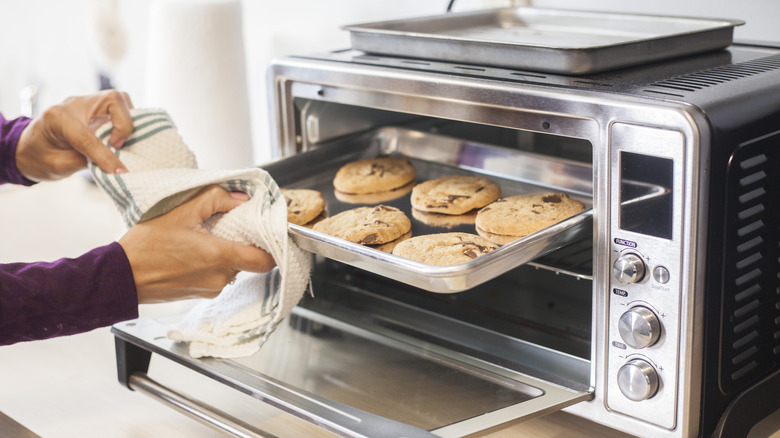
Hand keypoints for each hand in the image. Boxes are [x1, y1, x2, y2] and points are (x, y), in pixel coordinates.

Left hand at [15, 90, 133, 180]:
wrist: (29, 148)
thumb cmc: (39, 157)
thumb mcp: (59, 166)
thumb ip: (87, 162)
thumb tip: (116, 166)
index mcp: (57, 118)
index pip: (88, 135)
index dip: (105, 156)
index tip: (120, 172)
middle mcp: (74, 104)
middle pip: (112, 100)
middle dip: (124, 124)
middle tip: (118, 146)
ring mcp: (86, 103)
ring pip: (119, 99)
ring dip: (127, 120)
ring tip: (120, 141)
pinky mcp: (96, 108)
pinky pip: (119, 107)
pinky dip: (126, 120)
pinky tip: (121, 136)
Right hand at [118, 185, 276, 303]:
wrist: (120, 277)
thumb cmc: (145, 247)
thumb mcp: (180, 211)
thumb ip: (215, 199)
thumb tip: (241, 199)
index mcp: (218, 257)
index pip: (265, 260)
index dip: (272, 246)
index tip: (268, 232)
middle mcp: (219, 278)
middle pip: (248, 261)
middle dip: (243, 243)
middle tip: (229, 226)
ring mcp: (210, 289)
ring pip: (233, 268)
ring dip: (226, 252)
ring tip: (205, 238)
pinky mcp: (200, 294)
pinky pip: (218, 276)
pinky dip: (214, 263)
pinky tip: (194, 252)